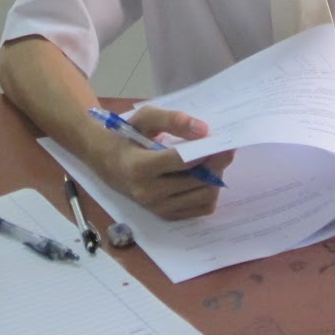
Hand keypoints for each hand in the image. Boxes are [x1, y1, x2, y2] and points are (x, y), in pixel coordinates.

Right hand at [96, 105, 232, 219]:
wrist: (108, 162)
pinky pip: (200, 209)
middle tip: (226, 149)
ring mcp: (157, 208)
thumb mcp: (145, 118)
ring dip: (215, 178)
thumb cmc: (127, 136)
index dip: (206, 151)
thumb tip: (204, 130)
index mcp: (139, 167)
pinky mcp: (166, 215)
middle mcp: (148, 193)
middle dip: (216, 164)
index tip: (223, 141)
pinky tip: (205, 176)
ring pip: (203, 197)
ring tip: (214, 162)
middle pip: (197, 181)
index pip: (182, 161)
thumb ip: (172, 119)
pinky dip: (209, 192)